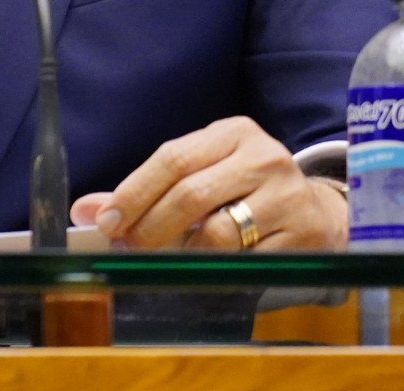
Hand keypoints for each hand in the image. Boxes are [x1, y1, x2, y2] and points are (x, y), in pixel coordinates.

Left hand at [69, 116, 345, 250]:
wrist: (318, 211)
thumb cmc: (246, 191)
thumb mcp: (202, 174)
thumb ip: (146, 190)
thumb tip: (85, 211)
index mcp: (232, 132)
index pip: (172, 159)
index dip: (133, 192)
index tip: (106, 221)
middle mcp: (263, 157)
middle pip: (191, 194)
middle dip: (150, 227)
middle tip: (128, 248)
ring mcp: (287, 196)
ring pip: (219, 232)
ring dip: (182, 254)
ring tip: (168, 260)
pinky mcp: (304, 235)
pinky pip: (246, 261)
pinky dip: (217, 271)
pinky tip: (206, 270)